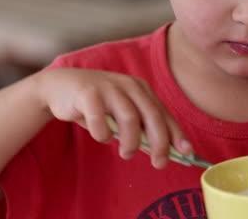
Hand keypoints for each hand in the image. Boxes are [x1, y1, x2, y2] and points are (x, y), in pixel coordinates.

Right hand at [31, 67, 189, 168]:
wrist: (60, 87)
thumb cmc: (96, 104)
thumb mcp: (121, 113)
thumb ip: (139, 128)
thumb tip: (164, 152)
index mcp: (140, 88)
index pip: (163, 113)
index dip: (176, 134)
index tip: (187, 153)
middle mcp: (127, 85)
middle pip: (151, 115)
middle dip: (159, 143)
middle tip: (159, 163)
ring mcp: (108, 87)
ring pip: (130, 118)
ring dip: (131, 142)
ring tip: (126, 154)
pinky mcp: (88, 93)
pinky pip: (100, 120)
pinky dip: (103, 133)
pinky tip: (101, 136)